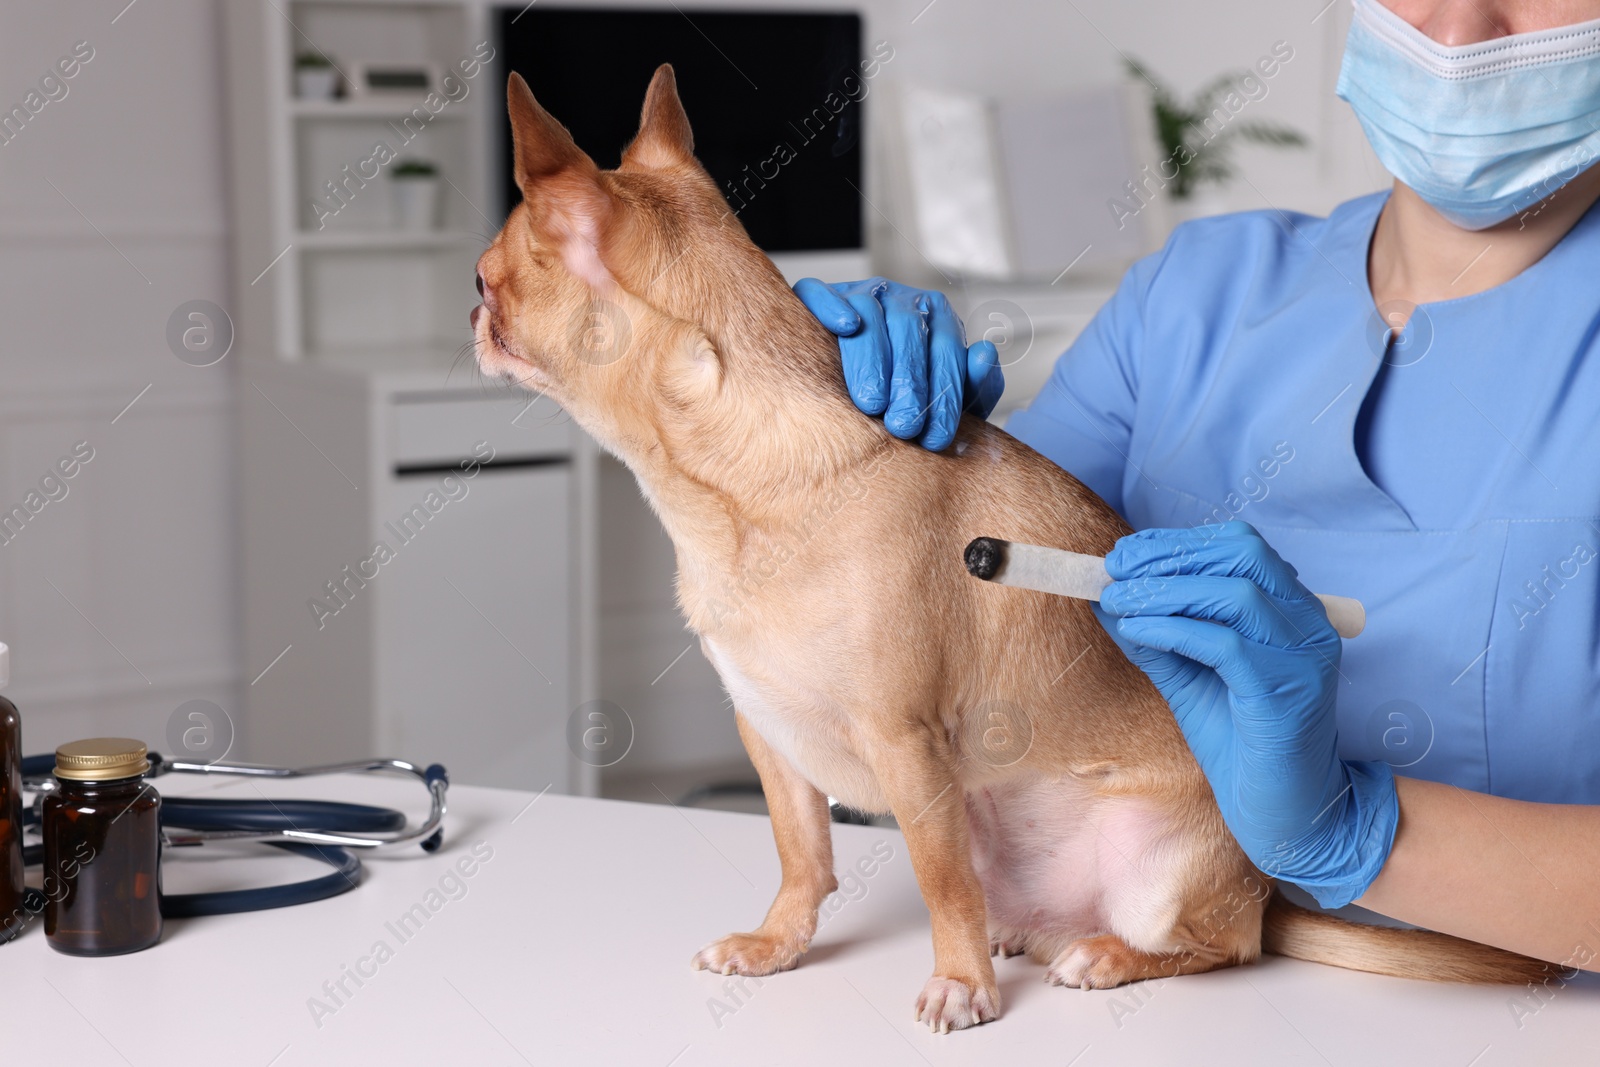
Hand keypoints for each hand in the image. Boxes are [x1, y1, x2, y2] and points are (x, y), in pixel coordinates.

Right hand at [794, 277, 1002, 450]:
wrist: (839, 387)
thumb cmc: (899, 399)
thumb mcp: (942, 399)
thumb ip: (974, 386)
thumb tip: (984, 354)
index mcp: (937, 320)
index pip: (947, 350)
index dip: (944, 395)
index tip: (935, 438)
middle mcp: (901, 300)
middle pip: (910, 329)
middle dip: (909, 382)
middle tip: (904, 427)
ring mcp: (860, 294)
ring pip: (868, 311)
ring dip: (873, 357)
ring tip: (872, 403)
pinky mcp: (818, 296)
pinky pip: (821, 293)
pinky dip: (833, 306)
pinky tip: (846, 327)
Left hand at [1094, 521, 1398, 907]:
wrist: (1286, 811)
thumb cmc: (1240, 743)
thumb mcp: (1188, 676)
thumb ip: (1154, 634)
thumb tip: (1105, 595)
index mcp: (1290, 610)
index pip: (1238, 546)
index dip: (1177, 543)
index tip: (1124, 554)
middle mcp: (1306, 622)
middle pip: (1241, 555)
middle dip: (1170, 556)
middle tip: (1115, 573)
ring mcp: (1304, 654)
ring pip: (1234, 594)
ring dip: (1164, 591)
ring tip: (1117, 601)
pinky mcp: (1288, 689)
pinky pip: (1226, 644)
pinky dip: (1174, 630)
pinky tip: (1136, 631)